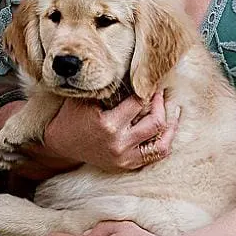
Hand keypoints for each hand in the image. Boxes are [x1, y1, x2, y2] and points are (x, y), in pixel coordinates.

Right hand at [39, 91, 180, 172]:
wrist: (61, 145)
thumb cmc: (72, 116)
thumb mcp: (83, 98)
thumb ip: (104, 86)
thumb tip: (127, 70)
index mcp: (109, 125)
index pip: (139, 102)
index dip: (148, 90)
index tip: (151, 81)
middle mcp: (119, 144)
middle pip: (156, 122)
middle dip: (161, 104)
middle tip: (160, 93)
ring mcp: (124, 158)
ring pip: (162, 143)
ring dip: (171, 125)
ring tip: (174, 111)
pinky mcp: (126, 165)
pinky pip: (155, 156)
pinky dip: (165, 142)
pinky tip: (168, 129)